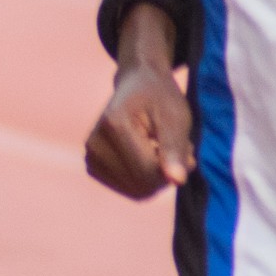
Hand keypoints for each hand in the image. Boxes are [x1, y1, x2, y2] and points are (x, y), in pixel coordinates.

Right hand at [85, 9, 192, 197]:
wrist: (137, 83)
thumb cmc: (160, 97)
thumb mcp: (176, 116)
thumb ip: (176, 148)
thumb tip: (177, 181)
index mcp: (113, 125)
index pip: (148, 171)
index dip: (174, 167)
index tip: (185, 146)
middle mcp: (94, 143)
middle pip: (142, 185)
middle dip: (166, 172)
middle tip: (177, 147)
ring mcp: (90, 157)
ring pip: (137, 191)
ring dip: (158, 176)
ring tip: (161, 148)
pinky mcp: (92, 166)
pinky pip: (130, 190)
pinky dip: (146, 179)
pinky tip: (148, 155)